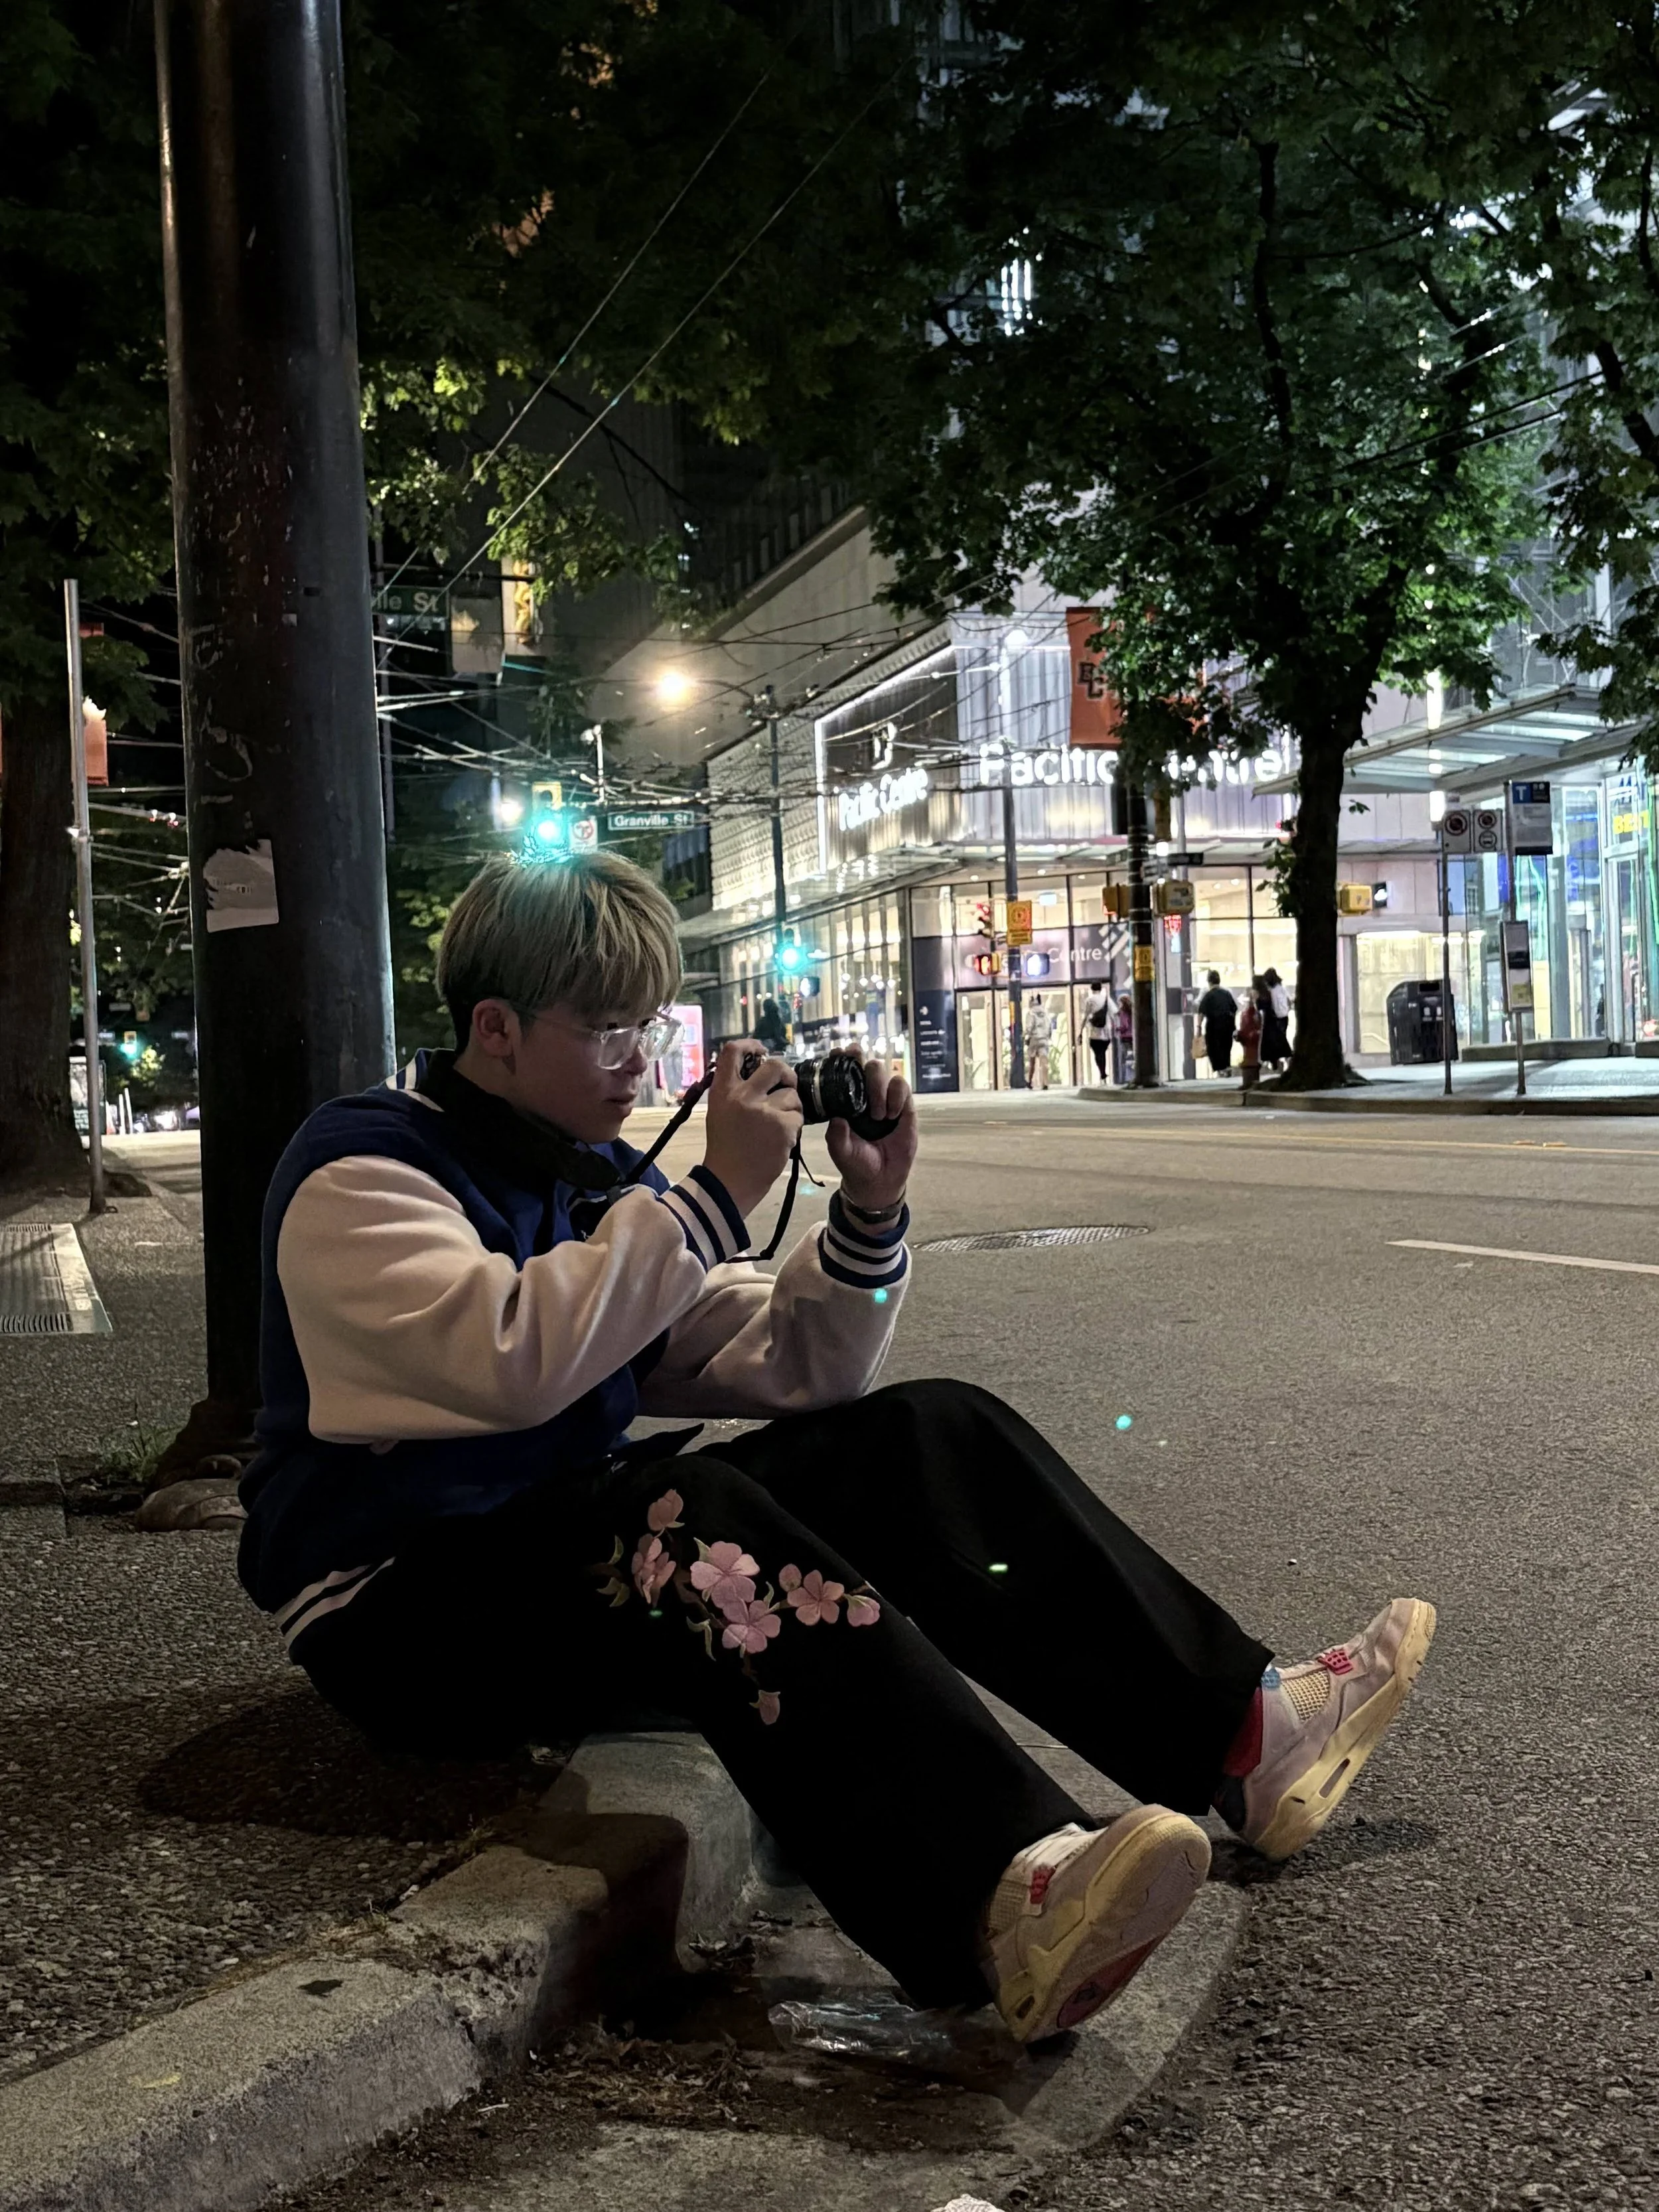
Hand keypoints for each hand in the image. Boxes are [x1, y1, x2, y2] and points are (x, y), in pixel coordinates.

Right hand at [701, 1039, 802, 1221]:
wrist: (729, 1182)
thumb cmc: (725, 1148)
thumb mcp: (719, 1112)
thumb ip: (735, 1091)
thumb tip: (757, 1070)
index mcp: (722, 1091)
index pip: (732, 1051)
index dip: (750, 1045)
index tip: (760, 1050)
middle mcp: (742, 1096)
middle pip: (774, 1066)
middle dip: (786, 1074)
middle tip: (786, 1086)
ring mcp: (763, 1111)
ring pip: (791, 1095)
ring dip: (791, 1108)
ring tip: (779, 1125)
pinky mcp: (781, 1126)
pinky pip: (798, 1117)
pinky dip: (794, 1128)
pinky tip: (781, 1139)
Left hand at [825, 1048, 916, 1211]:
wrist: (879, 1180)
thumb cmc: (856, 1162)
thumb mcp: (840, 1151)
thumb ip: (836, 1135)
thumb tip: (838, 1118)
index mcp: (848, 1101)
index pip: (846, 1072)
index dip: (843, 1058)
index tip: (838, 1052)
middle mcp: (867, 1096)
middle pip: (867, 1065)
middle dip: (861, 1062)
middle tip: (857, 1068)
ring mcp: (887, 1100)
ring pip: (886, 1072)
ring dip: (879, 1088)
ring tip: (877, 1116)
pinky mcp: (905, 1107)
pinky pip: (902, 1087)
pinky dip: (897, 1096)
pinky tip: (892, 1115)